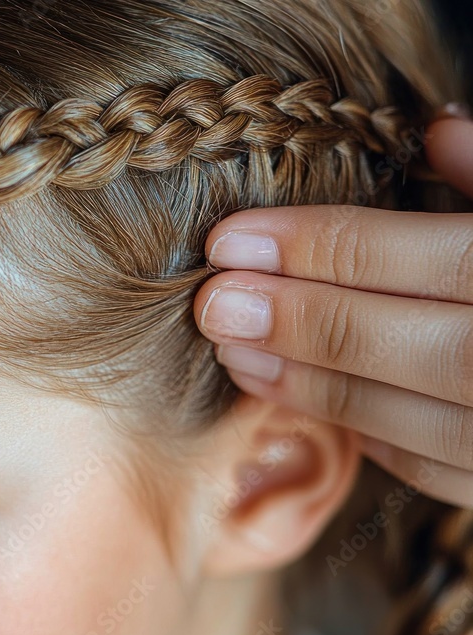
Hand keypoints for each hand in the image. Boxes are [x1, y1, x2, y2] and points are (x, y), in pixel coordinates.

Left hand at [194, 108, 472, 507]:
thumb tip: (435, 132)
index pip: (440, 260)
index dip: (327, 248)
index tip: (231, 239)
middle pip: (423, 350)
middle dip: (308, 325)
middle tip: (212, 304)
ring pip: (429, 426)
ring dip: (323, 390)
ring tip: (238, 357)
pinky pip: (456, 475)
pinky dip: (382, 440)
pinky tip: (320, 404)